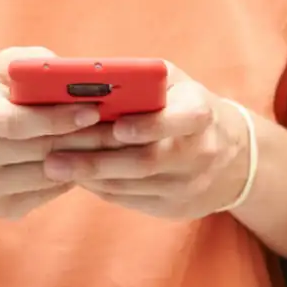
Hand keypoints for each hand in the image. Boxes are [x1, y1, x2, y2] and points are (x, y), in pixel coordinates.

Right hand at [0, 47, 114, 219]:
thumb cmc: (1, 98)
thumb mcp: (7, 71)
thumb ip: (33, 64)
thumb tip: (71, 70)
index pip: (16, 122)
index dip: (58, 118)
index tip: (95, 110)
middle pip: (39, 151)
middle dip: (85, 138)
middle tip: (122, 130)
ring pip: (48, 175)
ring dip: (86, 160)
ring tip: (114, 144)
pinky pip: (47, 194)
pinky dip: (73, 178)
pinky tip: (90, 163)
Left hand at [41, 63, 251, 219]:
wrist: (232, 156)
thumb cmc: (184, 107)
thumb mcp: (174, 84)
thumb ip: (139, 79)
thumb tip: (85, 80)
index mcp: (201, 114)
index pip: (180, 120)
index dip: (149, 125)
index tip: (115, 126)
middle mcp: (201, 152)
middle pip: (146, 161)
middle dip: (97, 159)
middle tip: (54, 157)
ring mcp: (190, 184)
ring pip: (132, 184)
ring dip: (90, 176)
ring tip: (54, 166)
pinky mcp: (177, 207)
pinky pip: (130, 199)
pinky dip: (100, 187)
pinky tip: (78, 176)